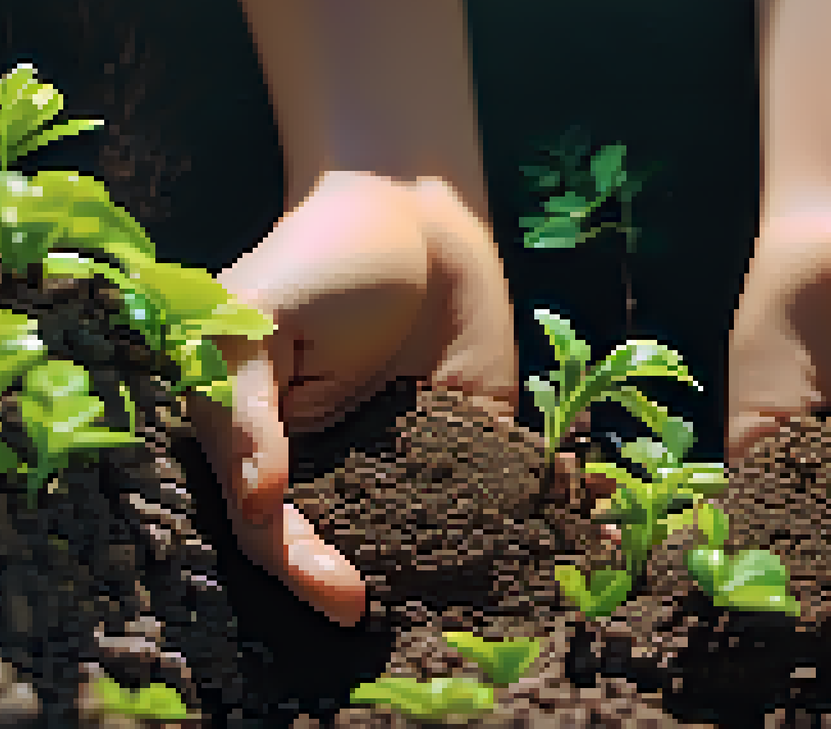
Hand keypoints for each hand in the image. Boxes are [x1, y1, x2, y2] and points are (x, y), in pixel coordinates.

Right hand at [185, 171, 517, 626]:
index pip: (275, 534)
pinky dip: (545, 521)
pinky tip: (584, 538)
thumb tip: (257, 501)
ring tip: (510, 600)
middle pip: (348, 556)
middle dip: (379, 592)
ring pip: (426, 544)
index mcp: (268, 456)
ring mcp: (407, 471)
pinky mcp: (476, 453)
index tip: (344, 596)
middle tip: (401, 617)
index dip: (303, 570)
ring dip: (468, 579)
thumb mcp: (259, 318)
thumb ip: (246, 406)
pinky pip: (504, 501)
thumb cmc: (319, 258)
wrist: (412, 213)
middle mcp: (335, 477)